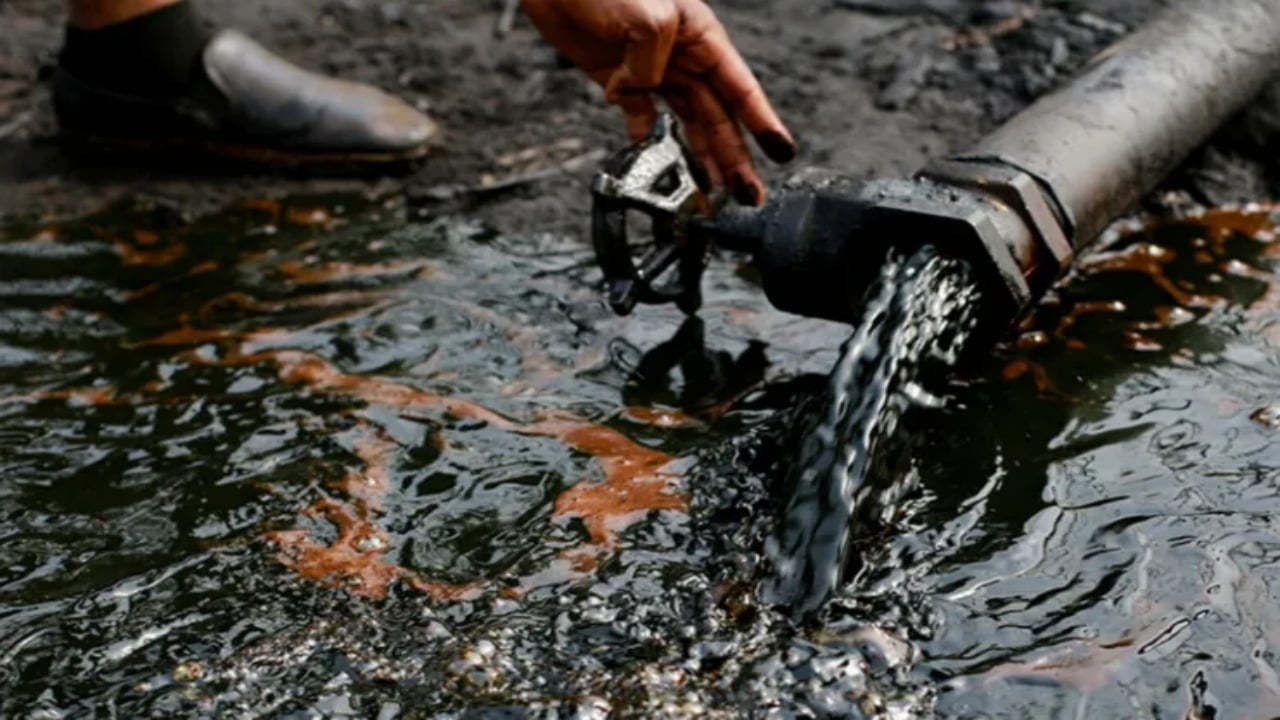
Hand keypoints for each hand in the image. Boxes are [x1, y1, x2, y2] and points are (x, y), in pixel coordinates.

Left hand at [521, 0, 795, 204]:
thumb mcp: (649, 14)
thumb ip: (653, 62)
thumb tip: (642, 94)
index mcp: (702, 36)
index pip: (741, 87)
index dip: (762, 122)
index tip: (781, 152)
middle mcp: (683, 55)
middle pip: (718, 115)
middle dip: (735, 155)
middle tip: (747, 193)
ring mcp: (652, 68)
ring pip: (686, 121)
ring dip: (699, 156)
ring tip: (711, 190)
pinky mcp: (620, 76)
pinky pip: (642, 116)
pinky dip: (648, 139)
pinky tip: (657, 160)